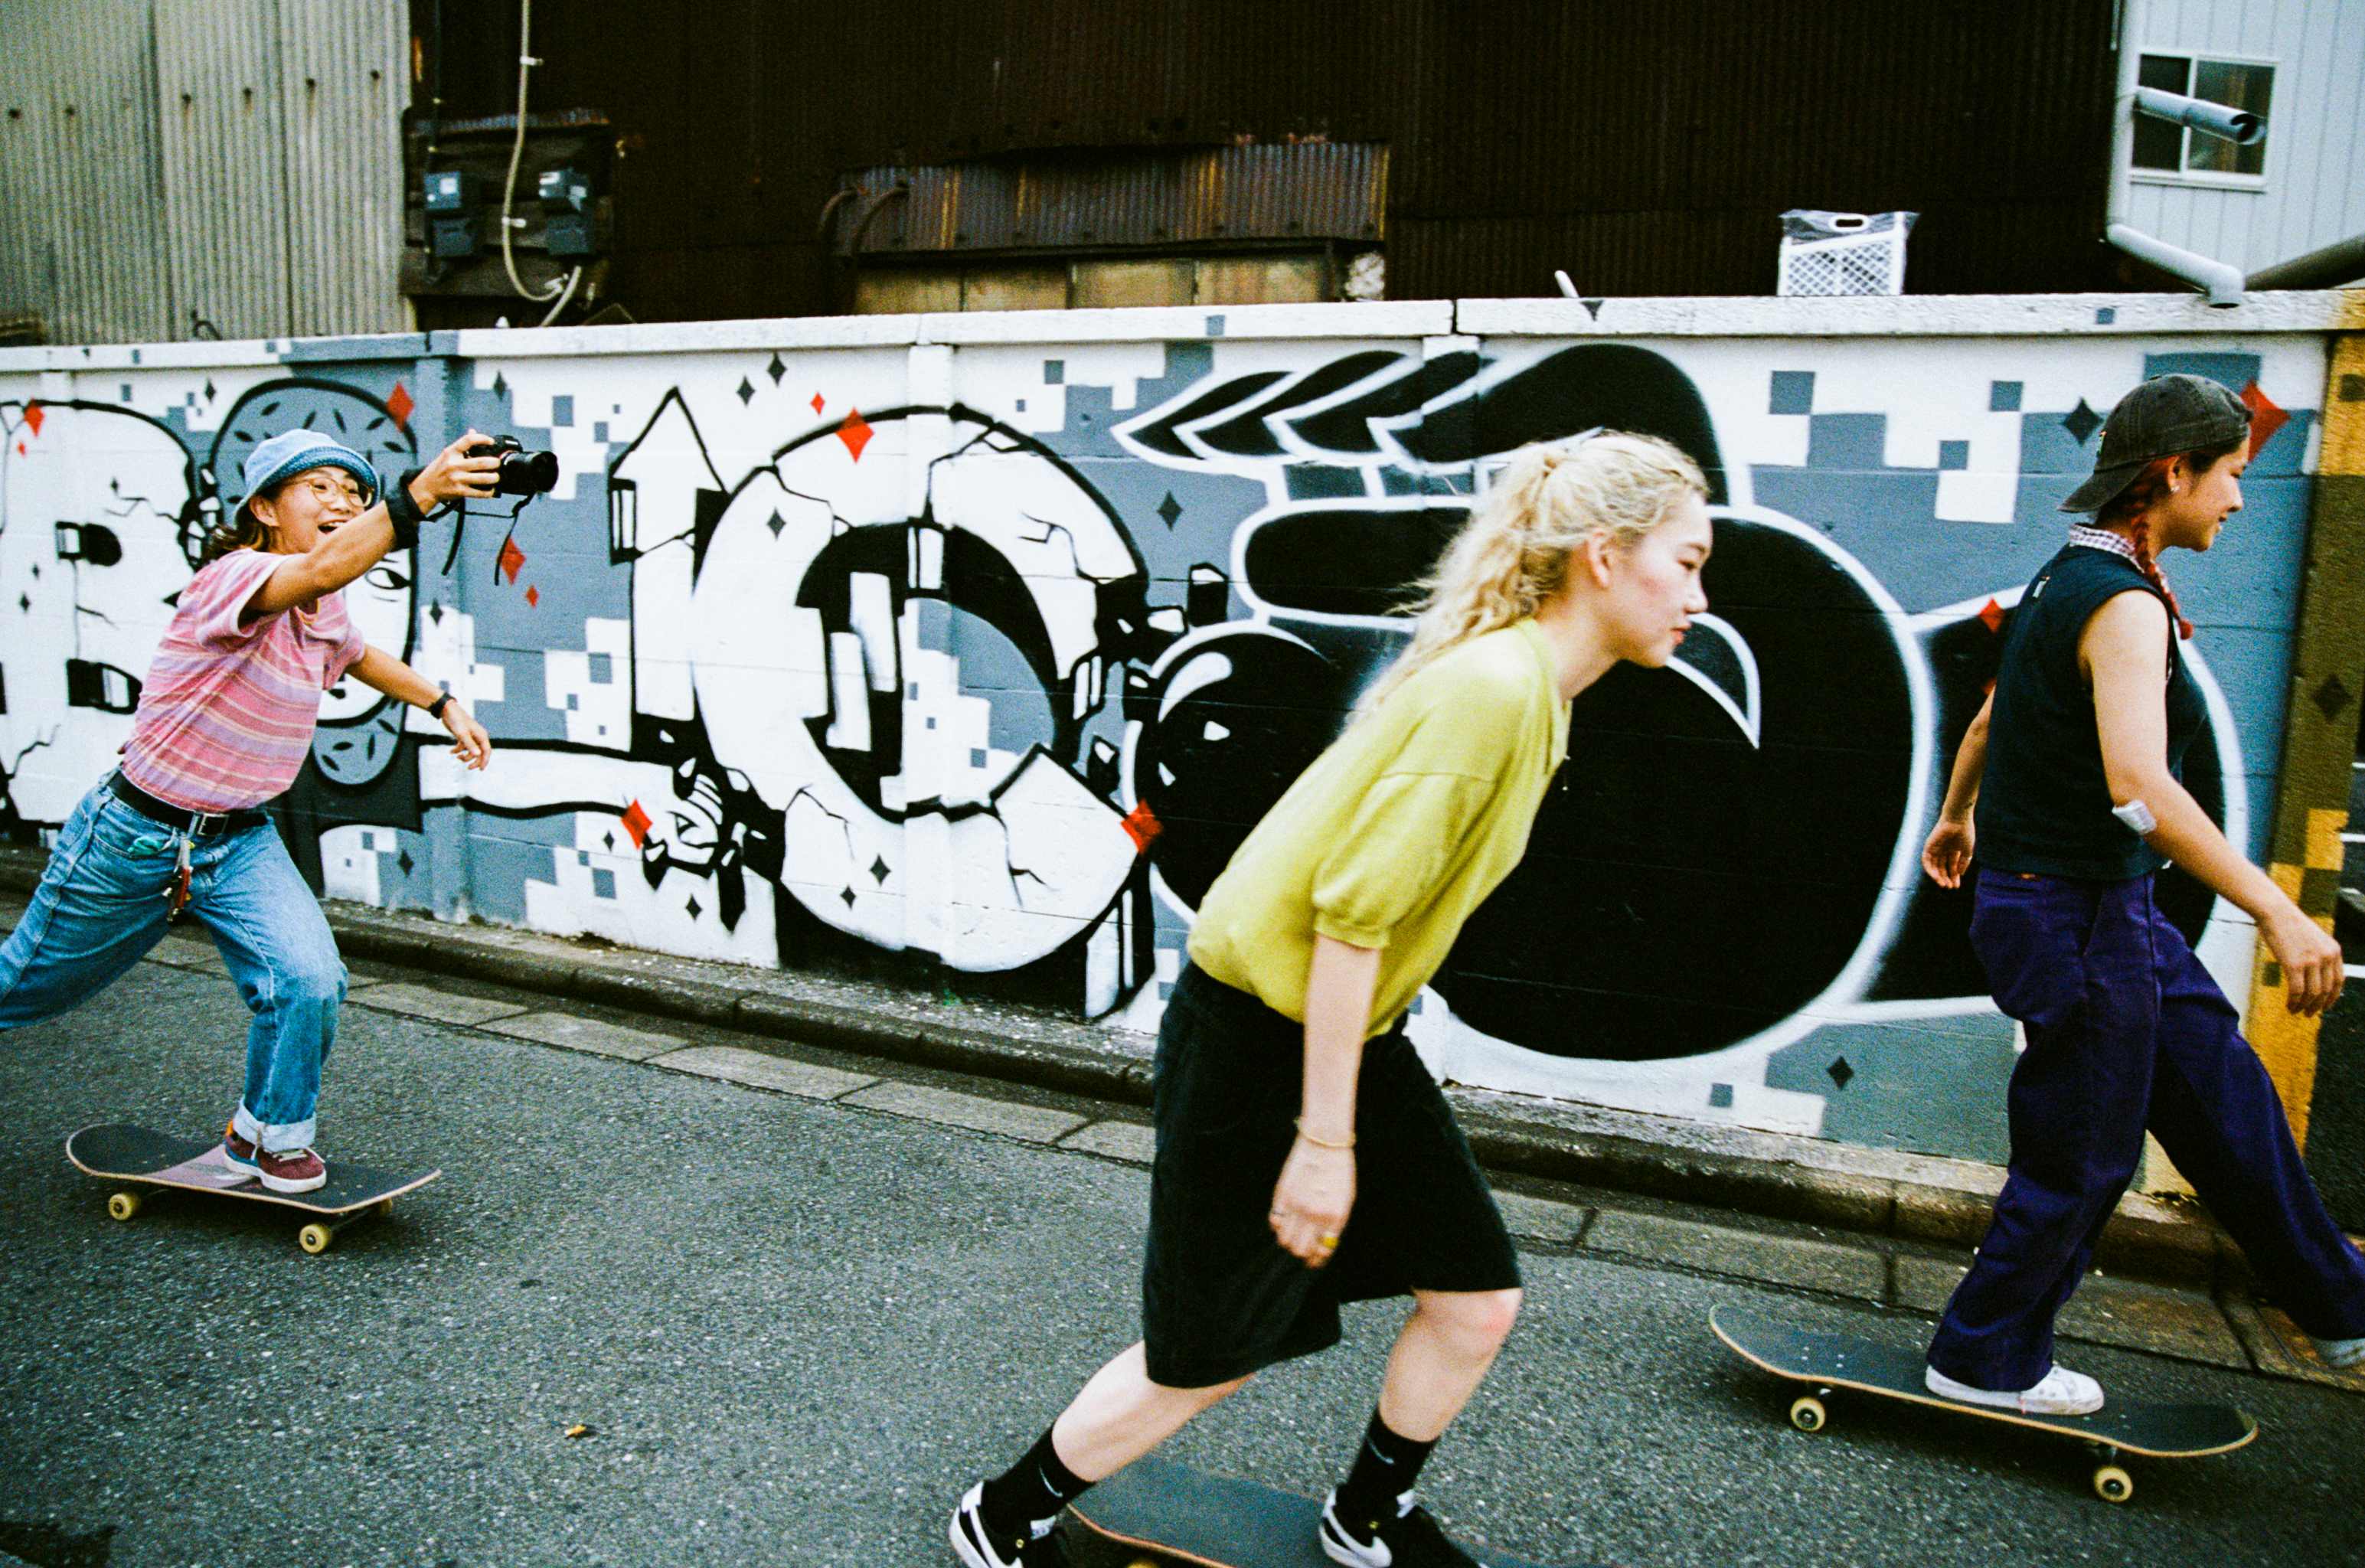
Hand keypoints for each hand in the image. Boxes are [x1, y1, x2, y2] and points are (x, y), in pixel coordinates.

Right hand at [410, 430, 503, 509]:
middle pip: (481, 462)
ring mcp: (457, 478)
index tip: (491, 442)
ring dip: (494, 477)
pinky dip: (489, 492)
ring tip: (496, 476)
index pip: (468, 440)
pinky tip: (491, 490)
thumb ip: (461, 445)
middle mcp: (454, 464)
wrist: (426, 487)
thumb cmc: (439, 468)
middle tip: (497, 463)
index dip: (482, 438)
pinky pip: (479, 492)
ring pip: (483, 478)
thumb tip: (473, 431)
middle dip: (494, 463)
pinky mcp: (460, 491)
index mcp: (451, 452)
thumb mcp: (447, 454)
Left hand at [439, 699, 492, 770]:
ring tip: (456, 757)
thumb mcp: (462, 734)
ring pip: (471, 751)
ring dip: (464, 756)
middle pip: (480, 753)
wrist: (447, 710)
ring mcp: (471, 736)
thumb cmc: (456, 720)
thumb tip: (478, 755)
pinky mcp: (464, 736)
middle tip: (468, 768)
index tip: (481, 770)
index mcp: (481, 735)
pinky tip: (451, 752)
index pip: (487, 751)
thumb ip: (470, 745)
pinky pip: (463, 747)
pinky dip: (458, 750)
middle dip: (474, 761)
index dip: (485, 761)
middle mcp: (478, 736)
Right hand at [1268, 1135, 1354, 1267]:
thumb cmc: (1339, 1172)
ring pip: (1284, 1240)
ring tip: (1292, 1236)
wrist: (1325, 1142)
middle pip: (1299, 1250)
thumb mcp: (1345, 1200)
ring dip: (1288, 1242)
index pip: (1321, 1252)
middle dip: (1301, 1254)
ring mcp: (1296, 1205)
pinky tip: (1285, 1221)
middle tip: (1302, 1250)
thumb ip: (1334, 1224)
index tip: (1312, 1262)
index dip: (1315, 1261)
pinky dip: (1278, 1226)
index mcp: (1335, 1217)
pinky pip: (1275, 1221)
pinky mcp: (1282, 1194)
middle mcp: (1315, 1215)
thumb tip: (1321, 1245)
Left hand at [1922, 816, 1974, 888]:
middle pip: (1942, 868)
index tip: (1957, 886)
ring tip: (1943, 884)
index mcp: (1953, 850)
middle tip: (1949, 887)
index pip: (1952, 867)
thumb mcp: (1967, 850)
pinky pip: (1926, 860)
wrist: (1958, 819)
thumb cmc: (1965, 832)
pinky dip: (1930, 869)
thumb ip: (1964, 862)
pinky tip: (1936, 877)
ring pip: (1934, 866)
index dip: (1954, 877)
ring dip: (1937, 876)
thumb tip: (1960, 873)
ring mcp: (1935, 848)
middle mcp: (1943, 850)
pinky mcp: (1928, 846)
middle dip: (1946, 878)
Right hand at [2264, 905, 2344, 1016]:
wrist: (2276, 912)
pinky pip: (2297, 990)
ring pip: (2312, 993)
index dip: (2332, 997)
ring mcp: (2311, 961)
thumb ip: (2319, 955)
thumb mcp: (2314, 939)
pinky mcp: (2294, 964)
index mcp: (2334, 950)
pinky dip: (2294, 1001)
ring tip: (2296, 1011)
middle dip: (2318, 1005)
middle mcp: (2326, 956)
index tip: (2325, 1006)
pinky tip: (2289, 1005)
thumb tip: (2316, 976)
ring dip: (2304, 1006)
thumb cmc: (2289, 924)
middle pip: (2326, 990)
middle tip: (2309, 1013)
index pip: (2338, 981)